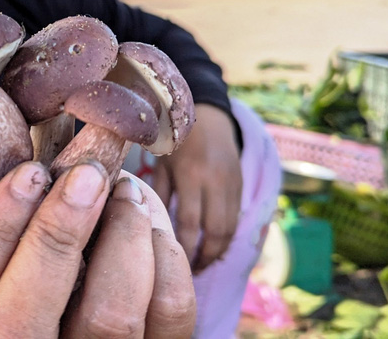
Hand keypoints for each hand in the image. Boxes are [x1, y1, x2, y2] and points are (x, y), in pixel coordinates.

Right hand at [0, 161, 195, 337]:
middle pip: (22, 323)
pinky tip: (148, 226)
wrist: (54, 277)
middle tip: (87, 174)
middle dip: (56, 236)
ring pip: (108, 321)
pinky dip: (166, 258)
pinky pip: (170, 317)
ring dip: (122, 238)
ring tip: (124, 191)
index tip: (30, 172)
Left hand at [152, 103, 241, 272]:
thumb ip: (157, 193)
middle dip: (203, 256)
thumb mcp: (160, 162)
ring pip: (231, 228)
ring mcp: (232, 183)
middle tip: (188, 274)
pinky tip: (213, 249)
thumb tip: (146, 226)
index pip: (188, 222)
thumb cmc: (173, 138)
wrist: (207, 113)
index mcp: (190, 174)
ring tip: (201, 265)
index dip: (183, 248)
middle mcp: (215, 180)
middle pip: (215, 231)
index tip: (172, 265)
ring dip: (217, 251)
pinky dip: (227, 238)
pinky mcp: (241, 185)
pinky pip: (237, 219)